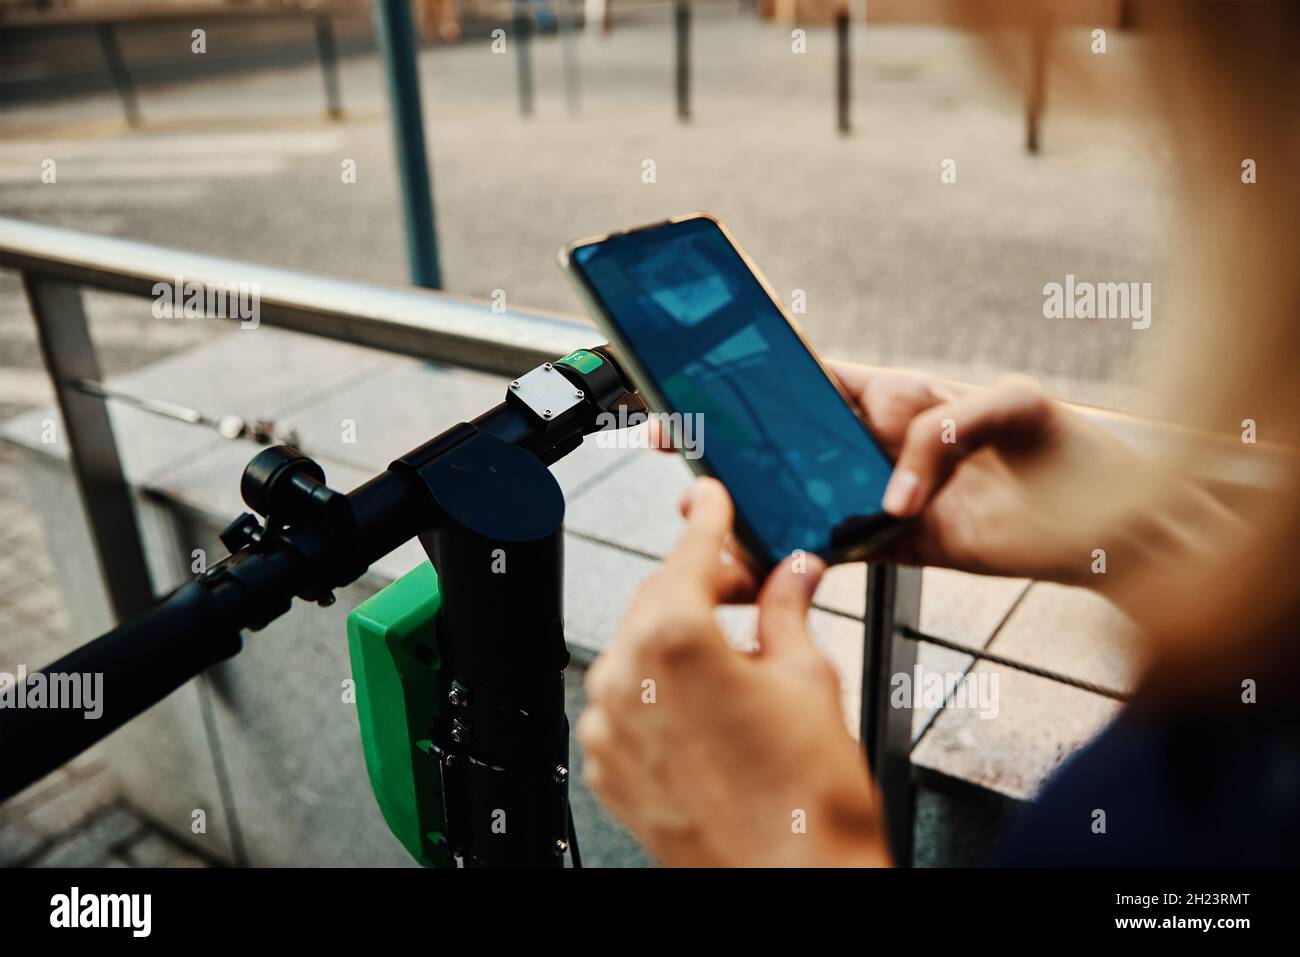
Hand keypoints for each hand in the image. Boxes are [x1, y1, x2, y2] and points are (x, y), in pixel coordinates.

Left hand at [578, 477, 888, 866]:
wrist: (793, 886)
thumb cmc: (808, 802)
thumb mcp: (810, 679)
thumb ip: (787, 611)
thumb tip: (790, 574)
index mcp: (676, 641)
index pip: (690, 552)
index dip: (709, 518)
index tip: (711, 498)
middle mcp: (627, 678)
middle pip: (659, 597)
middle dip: (704, 583)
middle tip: (753, 584)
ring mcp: (610, 726)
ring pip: (637, 647)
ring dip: (681, 636)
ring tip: (738, 654)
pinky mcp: (606, 765)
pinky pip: (623, 700)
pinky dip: (658, 687)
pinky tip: (706, 700)